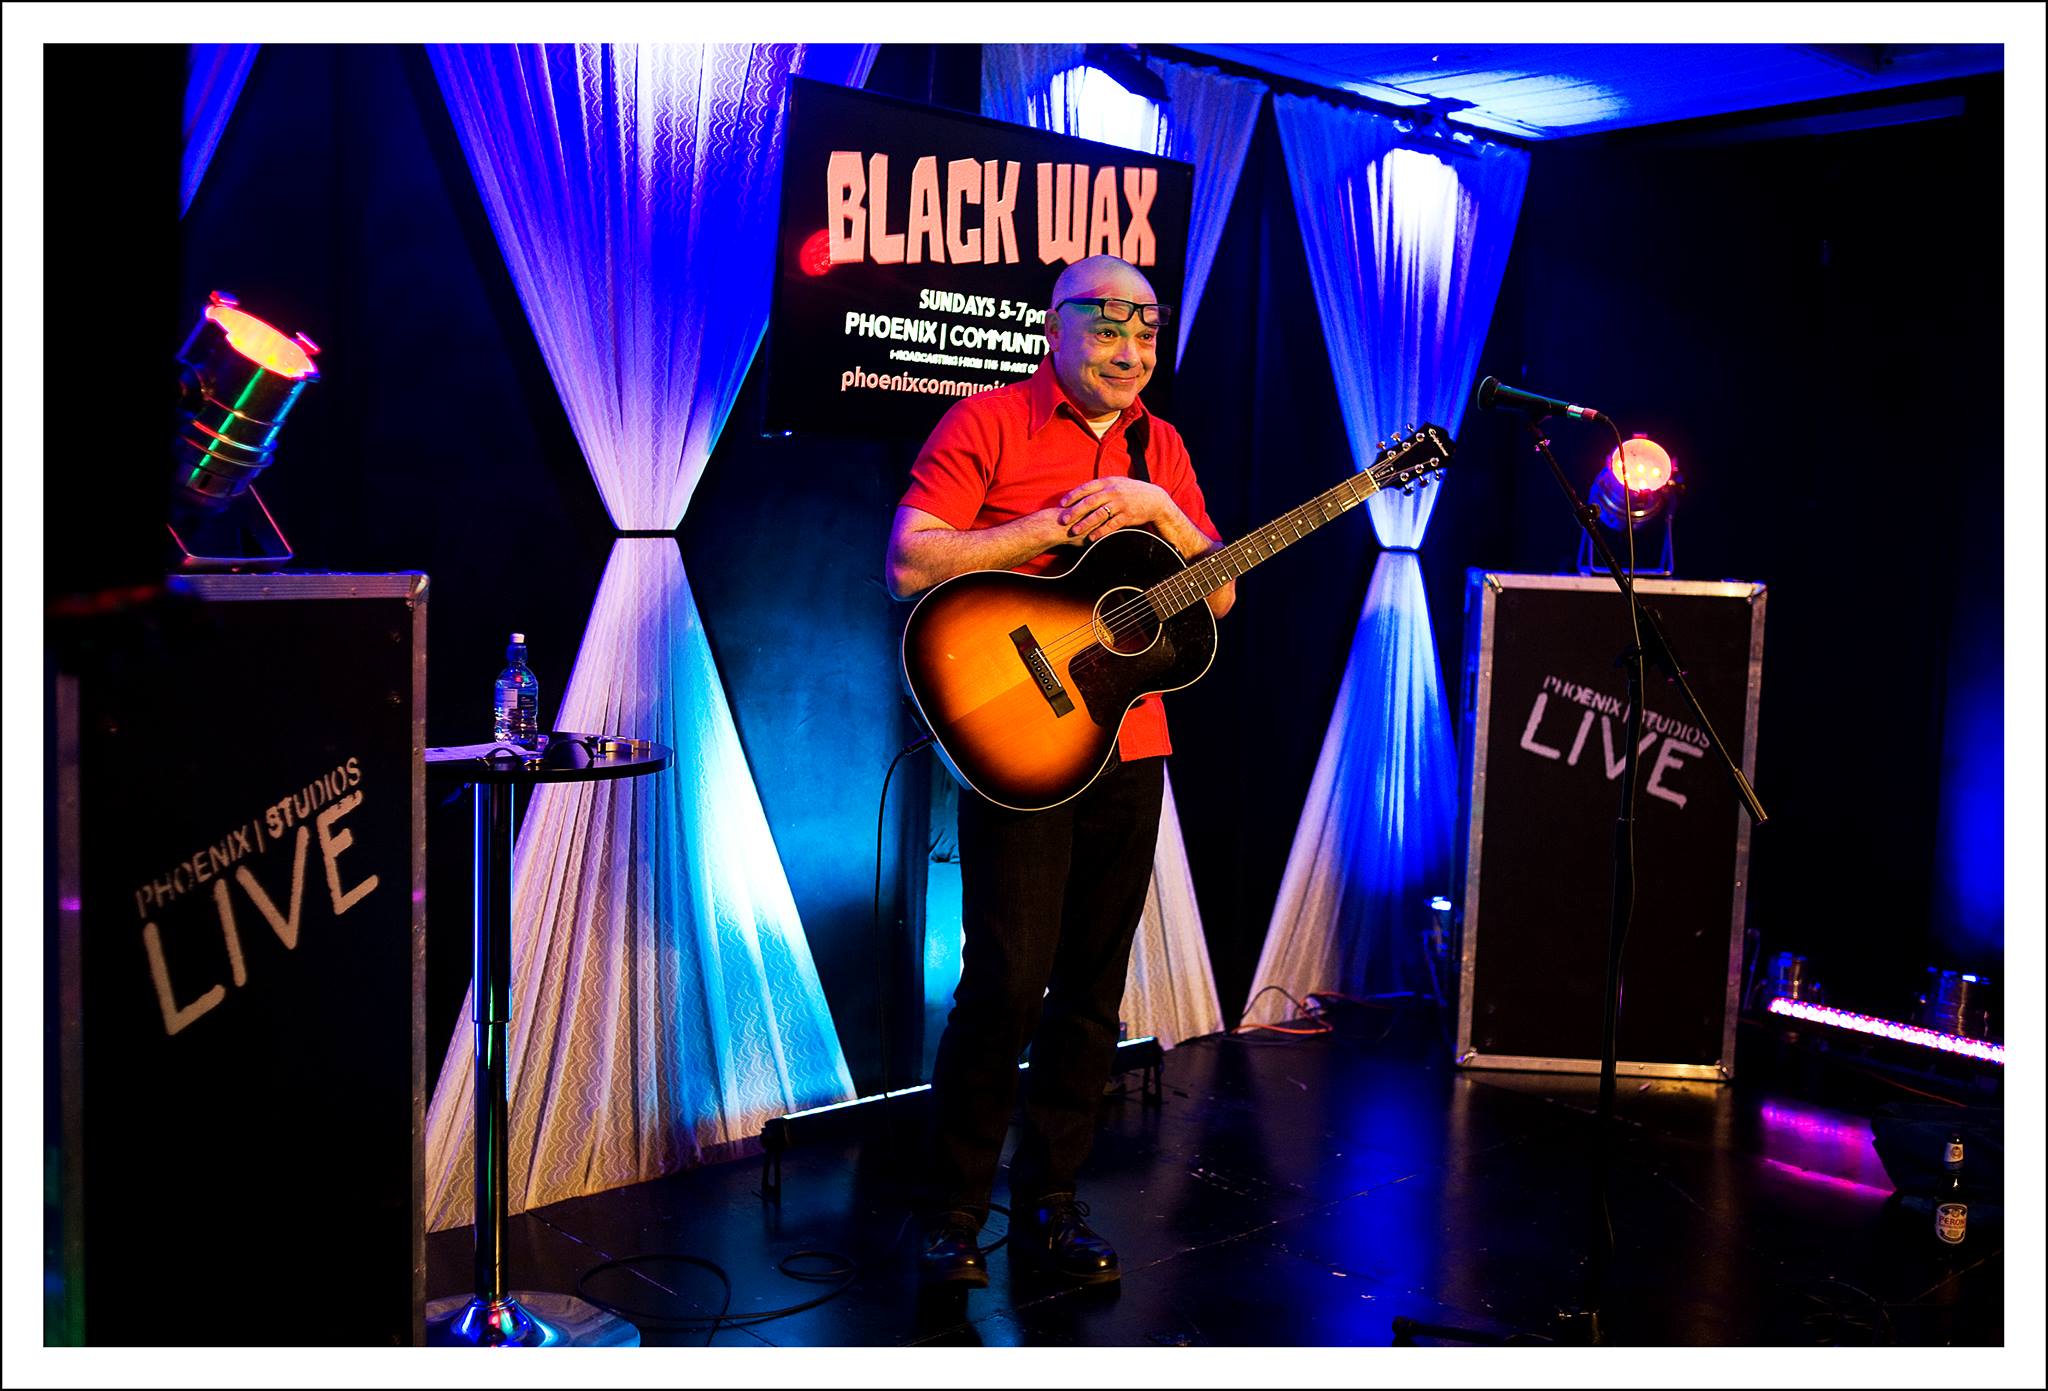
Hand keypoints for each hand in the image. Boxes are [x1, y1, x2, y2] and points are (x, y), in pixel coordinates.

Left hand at [1056, 477, 1172, 545]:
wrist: (1153, 499)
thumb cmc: (1131, 491)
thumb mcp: (1116, 483)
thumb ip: (1100, 487)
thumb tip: (1081, 491)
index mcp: (1108, 482)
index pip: (1087, 488)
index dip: (1073, 496)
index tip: (1062, 504)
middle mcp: (1113, 492)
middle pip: (1090, 502)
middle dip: (1075, 511)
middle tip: (1063, 520)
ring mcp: (1121, 504)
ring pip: (1100, 514)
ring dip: (1086, 523)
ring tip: (1075, 531)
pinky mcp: (1128, 516)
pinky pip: (1112, 525)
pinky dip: (1101, 532)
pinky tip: (1092, 538)